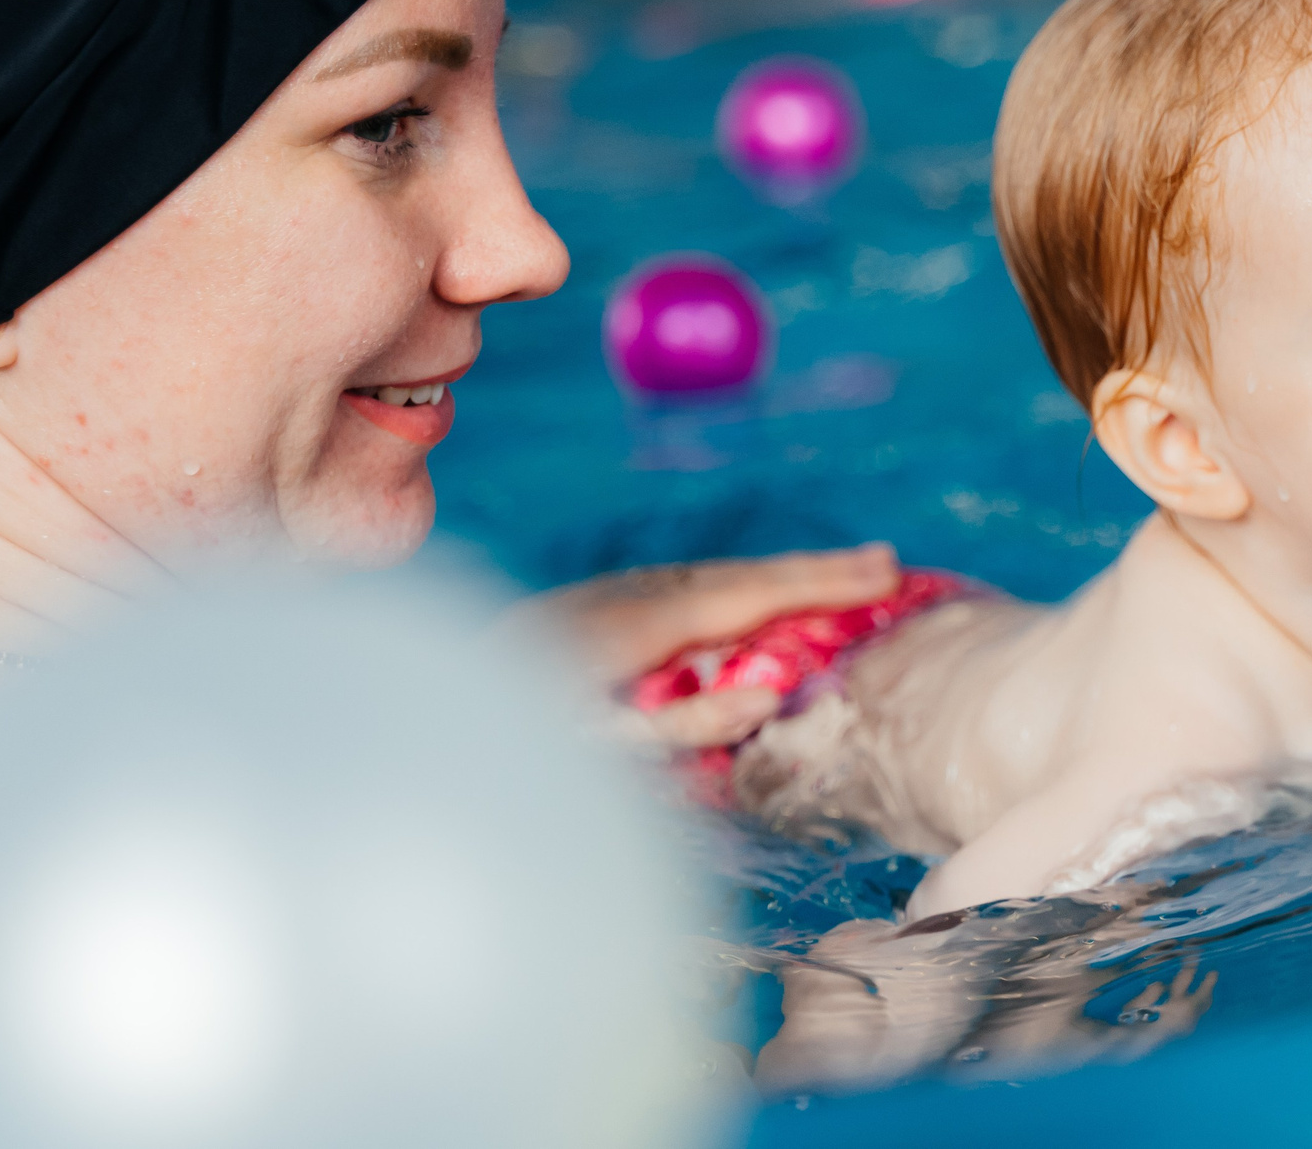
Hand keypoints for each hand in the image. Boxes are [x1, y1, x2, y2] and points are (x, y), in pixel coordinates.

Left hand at [519, 543, 899, 746]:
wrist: (424, 716)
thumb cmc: (514, 745)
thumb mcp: (601, 750)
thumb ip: (686, 728)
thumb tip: (767, 698)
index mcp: (641, 625)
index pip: (754, 596)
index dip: (824, 584)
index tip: (887, 572)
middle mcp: (628, 597)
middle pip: (739, 575)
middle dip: (813, 569)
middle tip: (886, 562)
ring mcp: (605, 599)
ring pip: (710, 578)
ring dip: (774, 576)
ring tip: (834, 576)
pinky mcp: (586, 611)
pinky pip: (683, 589)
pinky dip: (732, 587)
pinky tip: (742, 600)